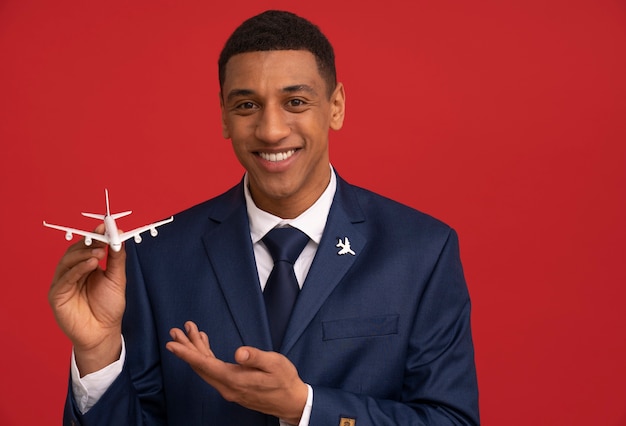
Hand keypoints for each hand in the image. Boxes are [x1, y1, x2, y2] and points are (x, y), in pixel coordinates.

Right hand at [48, 224, 125, 374]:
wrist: (104, 332)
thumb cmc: (109, 307)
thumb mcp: (117, 278)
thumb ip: (117, 258)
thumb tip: (119, 236)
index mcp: (85, 267)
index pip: (87, 246)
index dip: (95, 235)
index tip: (105, 225)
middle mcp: (72, 272)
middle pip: (75, 251)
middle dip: (89, 242)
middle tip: (102, 236)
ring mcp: (63, 283)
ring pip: (68, 262)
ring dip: (83, 254)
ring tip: (99, 253)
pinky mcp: (57, 294)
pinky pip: (65, 278)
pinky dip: (77, 269)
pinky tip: (91, 264)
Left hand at [166, 321, 307, 423]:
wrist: (292, 401)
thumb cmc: (285, 380)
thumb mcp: (275, 364)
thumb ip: (256, 358)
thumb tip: (239, 353)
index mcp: (235, 380)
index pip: (204, 365)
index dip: (186, 354)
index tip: (172, 344)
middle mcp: (227, 387)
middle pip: (200, 366)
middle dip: (186, 348)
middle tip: (175, 331)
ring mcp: (229, 389)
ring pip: (206, 368)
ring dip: (195, 350)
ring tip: (188, 332)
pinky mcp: (233, 387)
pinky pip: (213, 371)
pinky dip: (206, 356)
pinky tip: (205, 345)